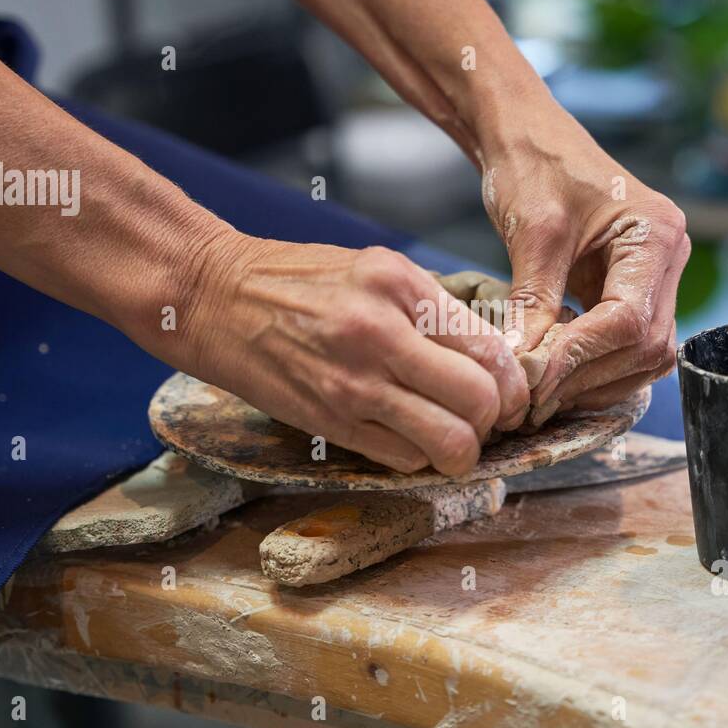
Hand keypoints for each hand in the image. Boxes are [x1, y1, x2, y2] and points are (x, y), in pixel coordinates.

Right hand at [157, 232, 529, 475]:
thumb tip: (491, 357)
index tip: (511, 394)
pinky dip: (418, 458)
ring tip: (450, 437)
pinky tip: (407, 438)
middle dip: (495, 421)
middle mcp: (382, 333)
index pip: (490, 349)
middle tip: (484, 420)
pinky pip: (402, 460)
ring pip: (448, 442)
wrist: (214, 296)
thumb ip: (431, 308)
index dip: (514, 384)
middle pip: (480, 401)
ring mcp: (353, 383)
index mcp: (400, 285)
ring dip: (461, 450)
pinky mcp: (329, 420)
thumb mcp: (375, 268)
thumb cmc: (297, 280)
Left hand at [481, 103, 689, 412]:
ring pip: (644, 357)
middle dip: (589, 375)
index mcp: (655, 234)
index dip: (583, 355)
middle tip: (532, 393)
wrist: (528, 138)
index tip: (535, 376)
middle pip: (646, 346)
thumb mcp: (531, 232)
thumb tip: (522, 368)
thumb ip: (532, 301)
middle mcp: (668, 259)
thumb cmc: (532, 166)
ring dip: (593, 381)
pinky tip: (554, 373)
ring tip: (540, 389)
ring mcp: (656, 278)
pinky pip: (626, 347)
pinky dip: (593, 368)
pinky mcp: (633, 292)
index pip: (630, 319)